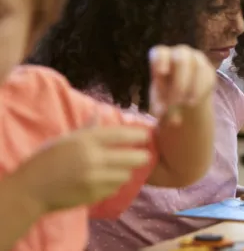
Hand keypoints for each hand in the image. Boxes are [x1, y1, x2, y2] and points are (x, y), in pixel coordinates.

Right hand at [8, 125, 151, 213]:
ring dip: (125, 172)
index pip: (121, 135)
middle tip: (145, 156)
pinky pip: (114, 188)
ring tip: (121, 170)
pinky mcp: (93, 195)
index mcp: (86, 141)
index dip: (138, 136)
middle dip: (141, 157)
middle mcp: (93, 159)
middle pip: (131, 158)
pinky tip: (106, 181)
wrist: (32, 189)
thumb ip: (87, 128)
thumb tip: (98, 112)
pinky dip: (113, 185)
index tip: (147, 136)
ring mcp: (94, 179)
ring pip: (125, 175)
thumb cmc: (47, 159)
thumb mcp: (66, 139)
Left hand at [148, 45, 215, 124]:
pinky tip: (194, 101)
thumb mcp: (158, 101)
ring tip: (187, 104)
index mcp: (162, 57)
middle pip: (181, 60)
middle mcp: (179, 53)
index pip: (160, 52)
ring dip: (193, 87)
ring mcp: (196, 59)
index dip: (161, 60)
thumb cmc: (165, 95)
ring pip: (198, 67)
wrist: (183, 96)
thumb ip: (159, 107)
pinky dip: (201, 90)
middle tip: (176, 101)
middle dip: (179, 82)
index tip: (162, 73)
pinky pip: (208, 76)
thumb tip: (166, 116)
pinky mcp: (208, 69)